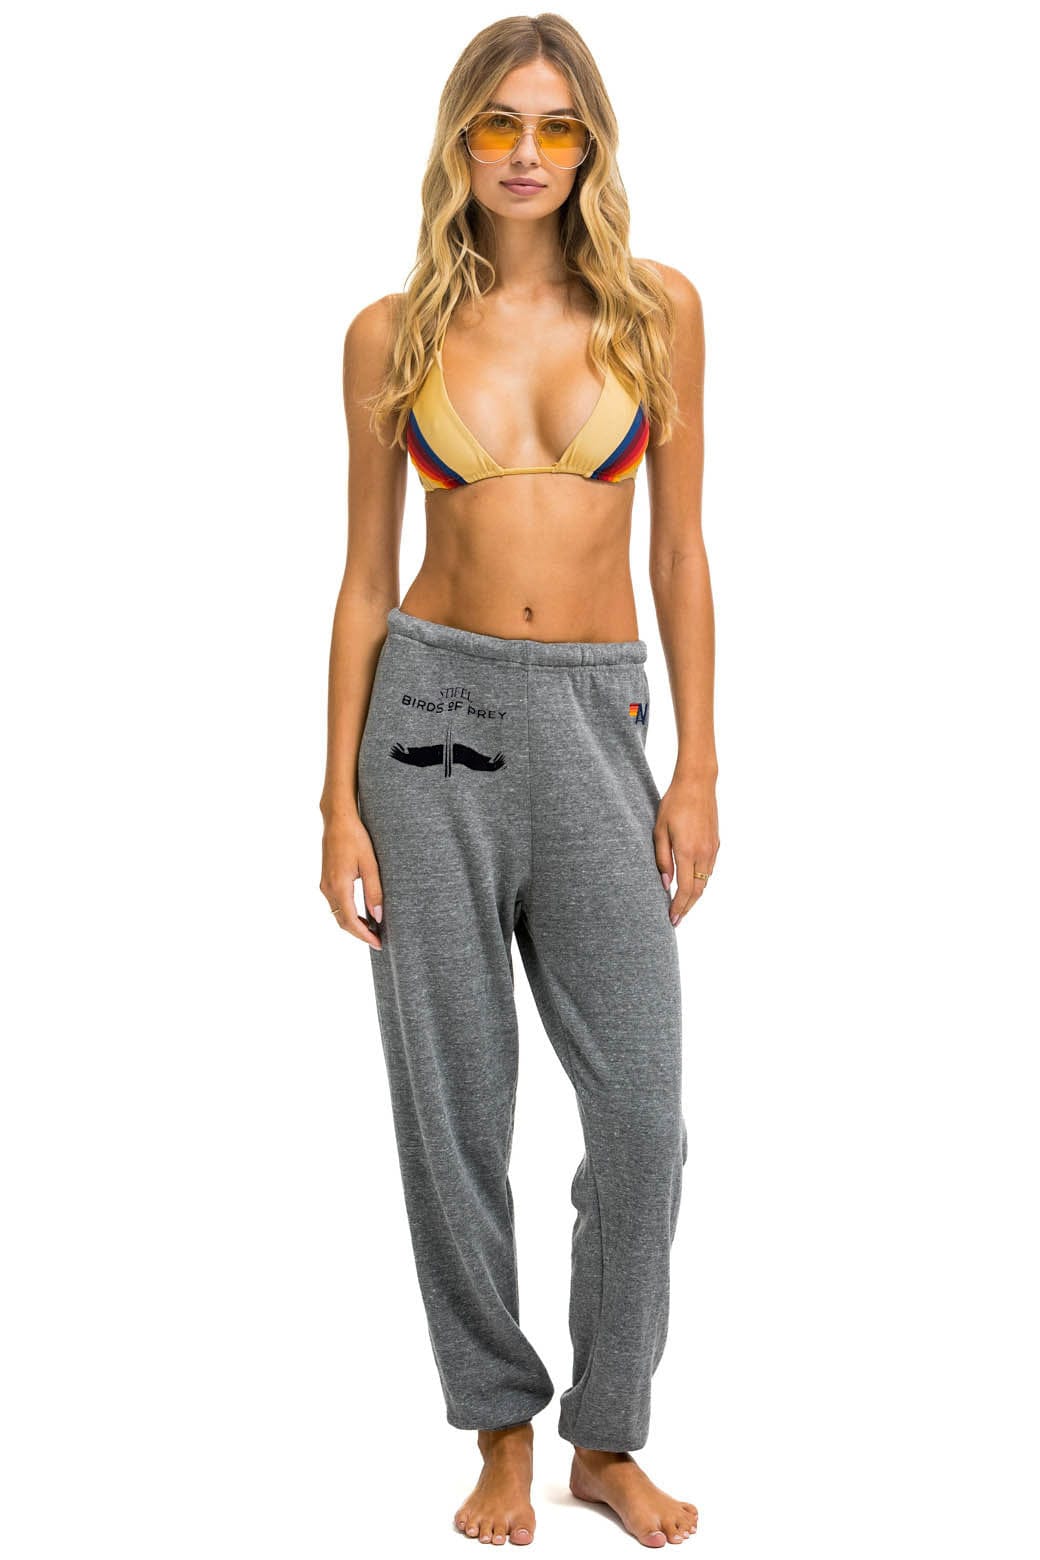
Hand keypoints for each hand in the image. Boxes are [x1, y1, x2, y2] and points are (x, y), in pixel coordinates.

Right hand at [319, 812, 383, 949]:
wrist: (337, 819)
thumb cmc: (355, 838)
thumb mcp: (370, 865)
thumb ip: (374, 892)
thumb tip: (378, 917)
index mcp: (339, 886)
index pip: (350, 921)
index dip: (364, 935)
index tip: (378, 944)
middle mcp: (328, 888)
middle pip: (342, 921)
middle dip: (359, 933)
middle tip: (378, 940)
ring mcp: (325, 884)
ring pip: (338, 913)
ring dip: (353, 924)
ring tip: (372, 929)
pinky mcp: (326, 879)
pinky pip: (336, 904)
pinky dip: (348, 913)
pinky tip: (361, 912)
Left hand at [653, 775, 719, 926]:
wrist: (698, 783)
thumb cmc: (674, 803)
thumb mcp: (659, 830)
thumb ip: (662, 859)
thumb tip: (666, 884)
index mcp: (687, 851)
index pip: (685, 889)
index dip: (679, 907)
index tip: (672, 919)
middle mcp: (703, 853)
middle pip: (698, 890)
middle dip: (687, 908)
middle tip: (676, 920)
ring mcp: (712, 849)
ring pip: (705, 881)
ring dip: (695, 896)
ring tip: (682, 905)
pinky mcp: (716, 843)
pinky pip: (709, 869)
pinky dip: (701, 880)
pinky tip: (692, 883)